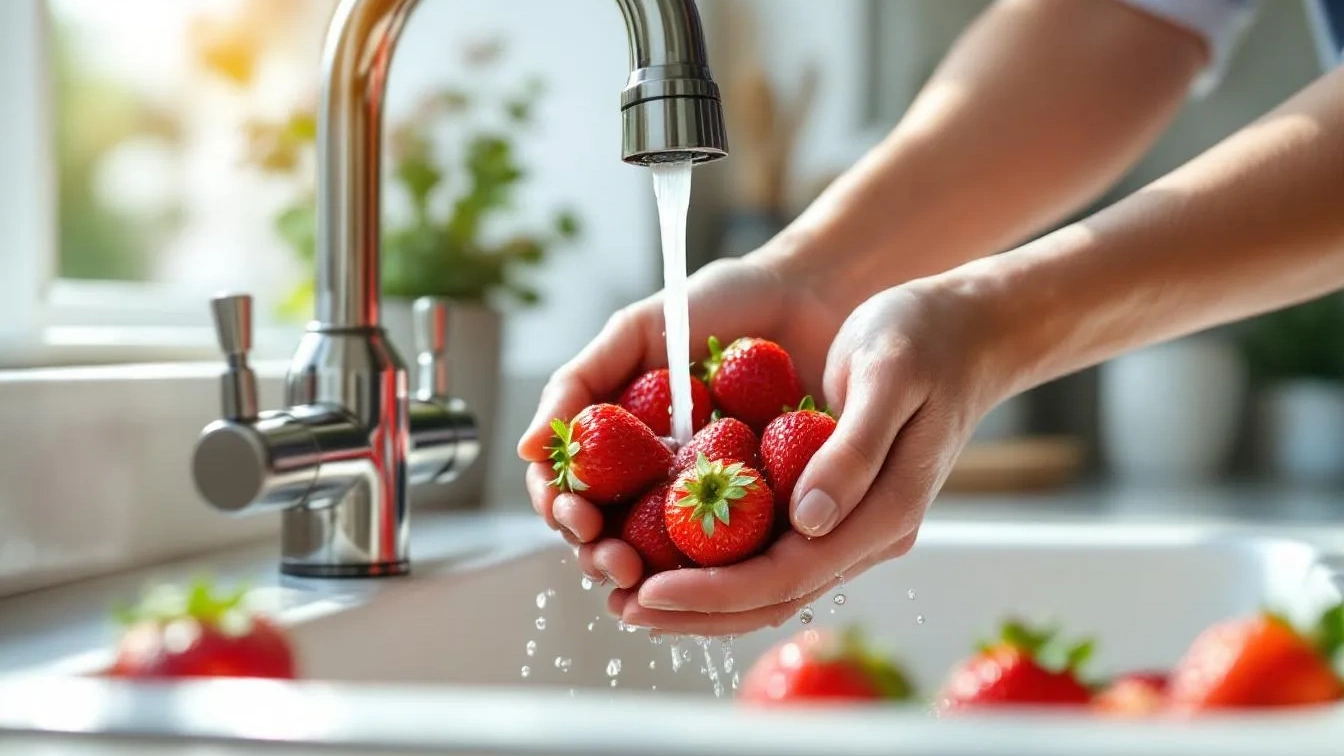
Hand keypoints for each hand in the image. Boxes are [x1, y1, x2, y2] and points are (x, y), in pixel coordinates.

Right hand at [515, 253, 846, 588]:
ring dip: (647, 575)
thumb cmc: (717, 304)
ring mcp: (708, 495)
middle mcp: (656, 476)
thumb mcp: (637, 331)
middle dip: (599, 555)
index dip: (563, 509)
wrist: (806, 293)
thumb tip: (526, 449)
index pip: (573, 489)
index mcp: (620, 441)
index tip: (574, 513)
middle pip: (610, 534)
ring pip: (663, 554)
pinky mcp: (765, 507)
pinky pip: (735, 547)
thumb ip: (579, 382)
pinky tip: (707, 579)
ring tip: (644, 575)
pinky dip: (715, 567)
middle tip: (614, 561)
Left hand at [618, 278, 1012, 634]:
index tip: (649, 590)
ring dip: (702, 597)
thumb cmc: (927, 338)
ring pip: (771, 584)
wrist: (968, 330)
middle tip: (620, 605)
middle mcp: (868, 531)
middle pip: (773, 596)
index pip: (788, 574)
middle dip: (694, 609)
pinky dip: (721, 562)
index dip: (713, 589)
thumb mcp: (888, 376)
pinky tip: (672, 553)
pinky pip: (773, 551)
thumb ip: (851, 450)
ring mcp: (853, 523)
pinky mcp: (836, 506)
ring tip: (632, 595)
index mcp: (886, 511)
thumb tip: (807, 519)